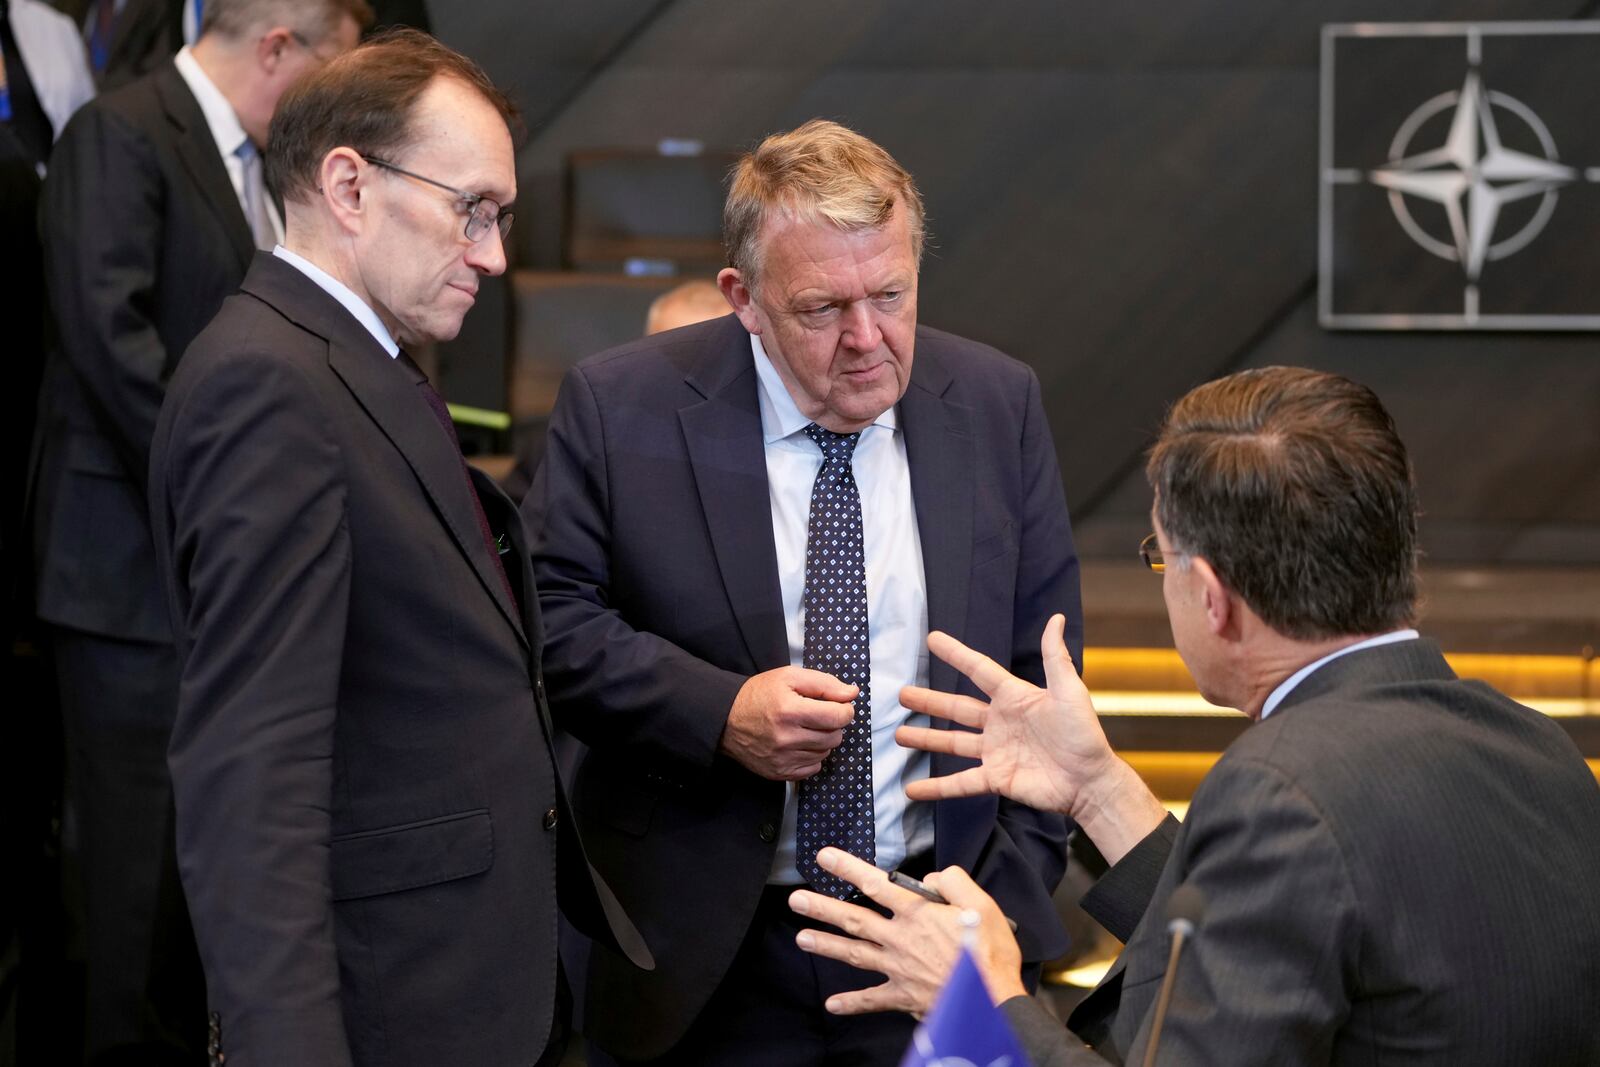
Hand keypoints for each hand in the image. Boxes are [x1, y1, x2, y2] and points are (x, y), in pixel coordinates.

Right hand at [720, 666, 856, 779]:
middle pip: (835, 737)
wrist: (726, 719)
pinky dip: (811, 756)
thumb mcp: (789, 677)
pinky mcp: (779, 773)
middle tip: (817, 715)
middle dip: (833, 724)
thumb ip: (825, 683)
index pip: (838, 717)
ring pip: (825, 753)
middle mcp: (786, 738)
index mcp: (789, 710)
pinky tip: (798, 743)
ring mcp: (782, 759)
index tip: (839, 705)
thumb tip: (852, 693)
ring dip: (822, 740)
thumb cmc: (759, 694)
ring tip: (804, 728)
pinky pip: (813, 768)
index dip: (845, 709)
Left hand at [788, 848, 1025, 1017]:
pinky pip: (873, 1000)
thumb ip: (952, 881)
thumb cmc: (989, 952)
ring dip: (826, 945)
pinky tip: (832, 1005)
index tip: (824, 857)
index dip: (847, 868)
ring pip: (854, 954)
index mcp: (918, 913)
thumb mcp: (981, 903)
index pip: (875, 884)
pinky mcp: (904, 995)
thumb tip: (930, 878)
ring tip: (801, 938)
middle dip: (822, 908)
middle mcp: (900, 938)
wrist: (991, 1000)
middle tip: (796, 900)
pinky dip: (852, 1003)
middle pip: (854, 919)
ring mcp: (898, 968)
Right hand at [898, 615, 1166, 862]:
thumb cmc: (1084, 734)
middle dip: (930, 700)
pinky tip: (912, 788)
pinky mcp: (996, 778)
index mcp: (1014, 698)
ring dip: (926, 738)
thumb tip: (1056, 618)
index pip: (979, 670)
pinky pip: (960, 782)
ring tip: (899, 734)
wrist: (1091, 781)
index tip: (932, 639)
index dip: (956, 654)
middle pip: (957, 708)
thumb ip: (1055, 657)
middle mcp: (1000, 723)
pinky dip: (936, 787)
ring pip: (952, 742)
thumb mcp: (1069, 691)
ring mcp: (995, 751)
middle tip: (902, 693)